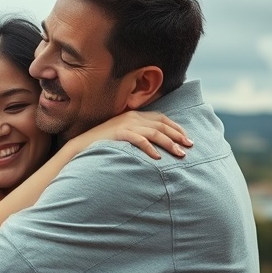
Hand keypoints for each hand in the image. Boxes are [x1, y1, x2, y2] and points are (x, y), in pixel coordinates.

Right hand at [75, 111, 191, 158]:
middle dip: (178, 135)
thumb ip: (138, 134)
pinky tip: (158, 157)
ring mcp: (125, 124)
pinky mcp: (118, 133)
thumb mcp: (124, 135)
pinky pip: (139, 139)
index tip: (187, 138)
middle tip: (190, 146)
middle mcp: (132, 117)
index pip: (161, 118)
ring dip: (169, 143)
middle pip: (161, 124)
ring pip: (154, 132)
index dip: (176, 127)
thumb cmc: (104, 144)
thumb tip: (157, 145)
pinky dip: (150, 148)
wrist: (81, 146)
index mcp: (134, 115)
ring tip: (180, 154)